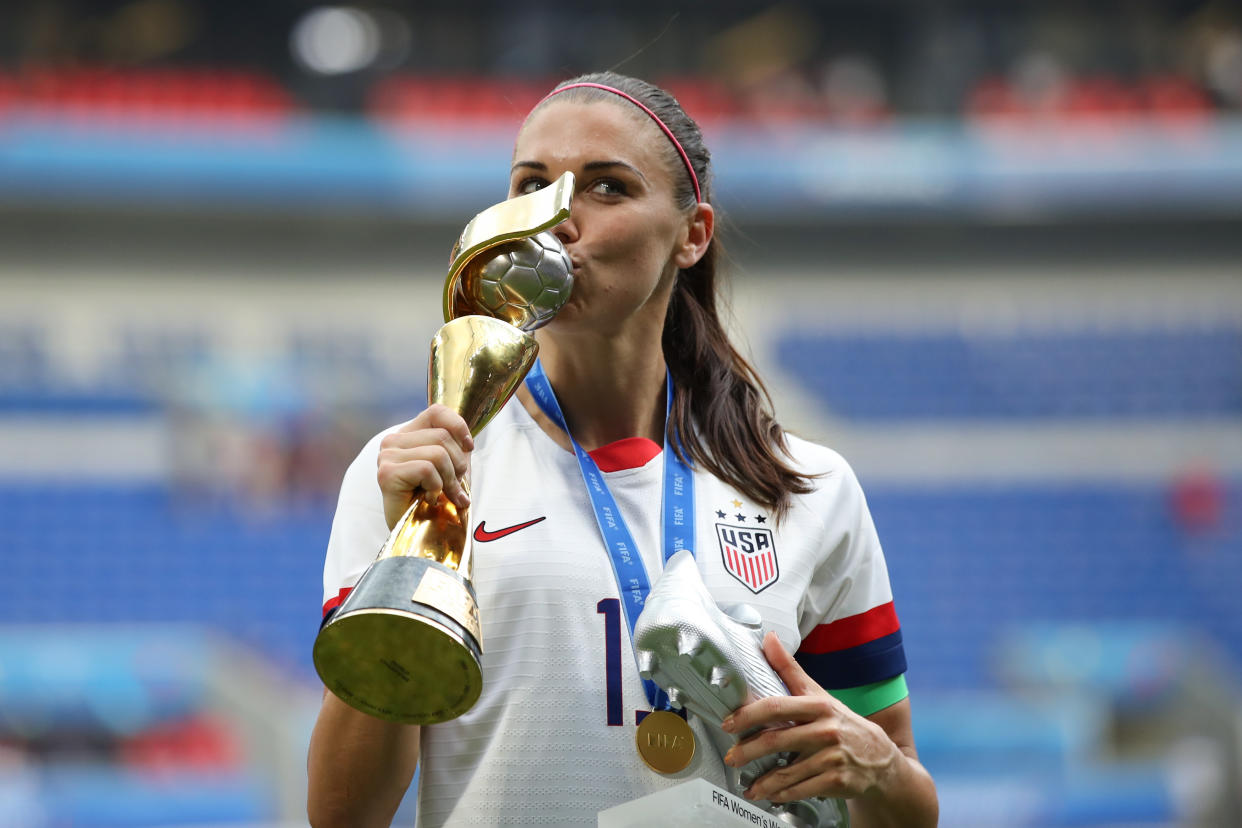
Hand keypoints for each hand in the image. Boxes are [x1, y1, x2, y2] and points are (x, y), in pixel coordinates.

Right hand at [376, 404, 473, 529]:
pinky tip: (428, 499)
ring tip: (441, 495)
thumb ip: (454, 447)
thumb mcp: (450, 467)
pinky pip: (427, 469)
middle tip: (453, 488)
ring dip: (448, 480)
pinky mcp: (387, 474)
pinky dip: (436, 487)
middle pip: (442, 436)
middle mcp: (392, 441)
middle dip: (457, 465)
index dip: (459, 426)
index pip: (437, 411)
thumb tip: (468, 439)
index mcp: (407, 435)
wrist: (418, 535)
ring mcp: (387, 457)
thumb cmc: (435, 500)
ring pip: (437, 453)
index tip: (469, 448)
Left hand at [720, 632, 899, 803]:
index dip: (748, 715)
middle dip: (747, 751)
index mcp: (818, 706)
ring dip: (763, 781)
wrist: (879, 757)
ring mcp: (832, 757)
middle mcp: (826, 730)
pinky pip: (802, 789)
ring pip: (788, 771)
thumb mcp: (818, 694)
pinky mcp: (837, 780)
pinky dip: (783, 794)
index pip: (777, 706)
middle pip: (776, 740)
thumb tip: (768, 638)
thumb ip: (789, 670)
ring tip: (749, 785)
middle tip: (732, 757)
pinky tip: (772, 795)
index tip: (728, 723)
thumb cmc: (841, 723)